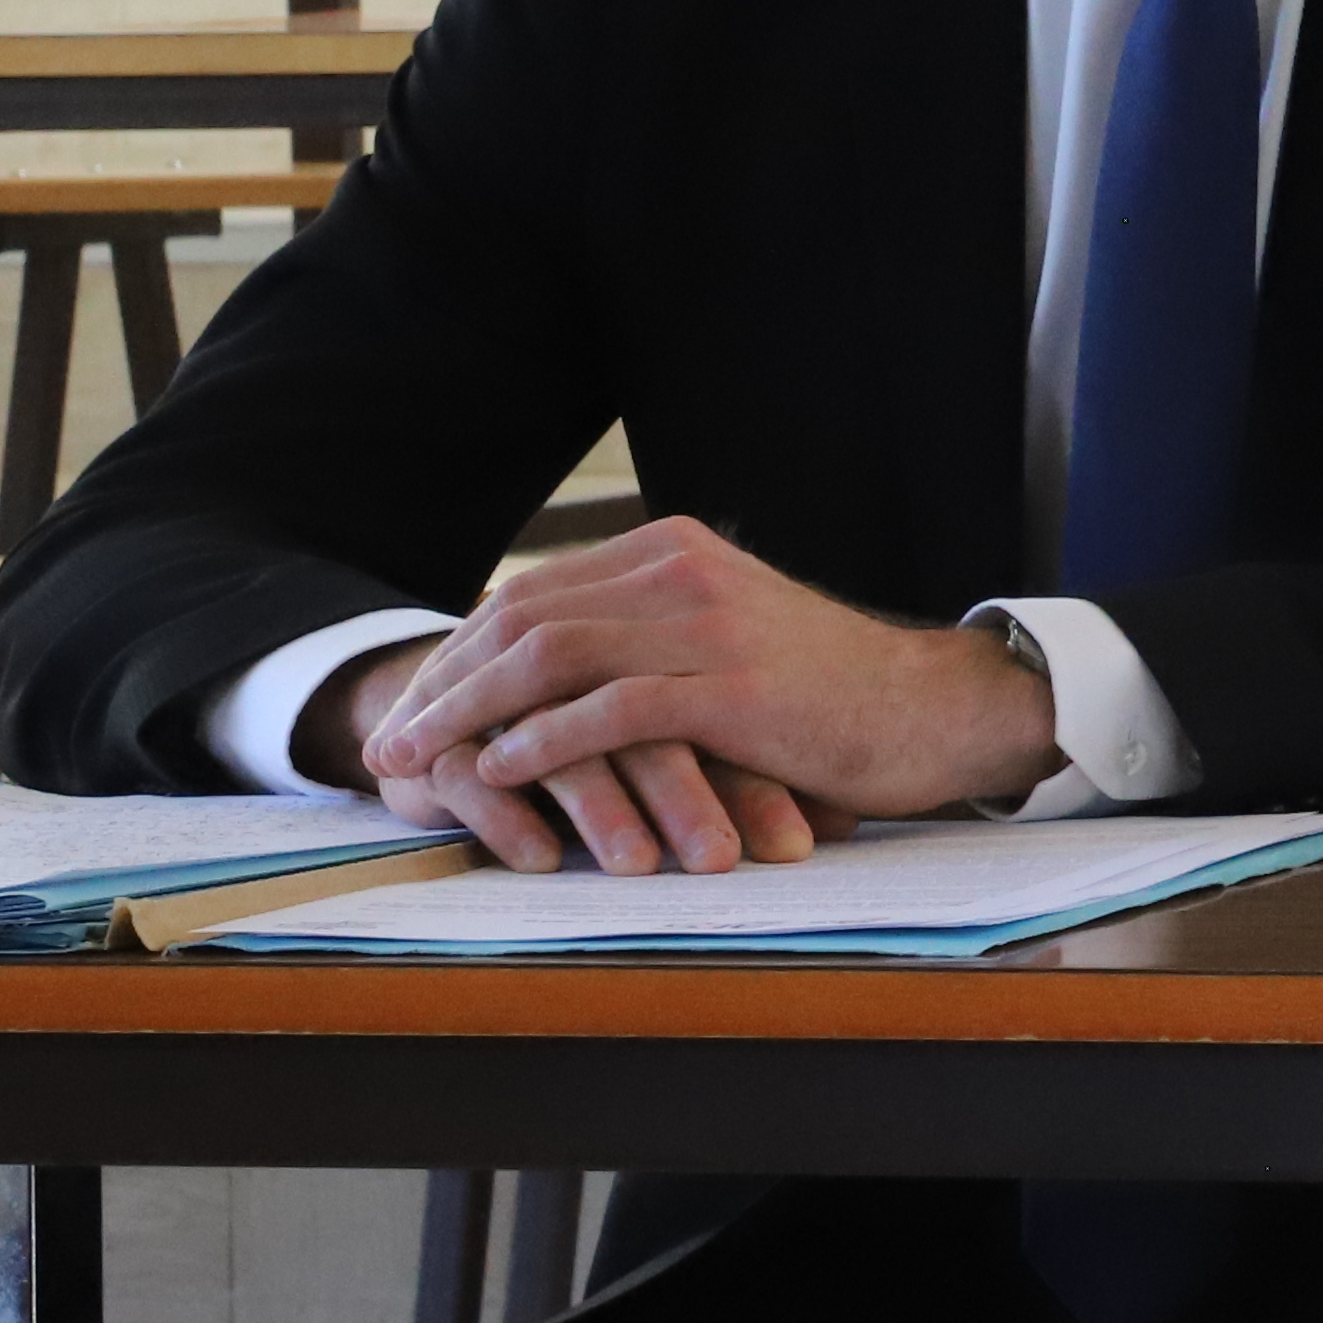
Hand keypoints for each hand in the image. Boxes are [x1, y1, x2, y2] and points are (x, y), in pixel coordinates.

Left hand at [351, 519, 1062, 871]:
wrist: (932, 708)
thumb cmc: (827, 692)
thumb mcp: (726, 638)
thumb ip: (647, 639)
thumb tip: (545, 672)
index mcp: (676, 551)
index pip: (534, 593)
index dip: (459, 651)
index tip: (413, 706)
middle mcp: (684, 572)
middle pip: (524, 618)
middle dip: (443, 683)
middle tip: (390, 742)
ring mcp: (709, 626)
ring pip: (550, 657)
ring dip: (468, 713)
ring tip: (420, 763)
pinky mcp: (733, 688)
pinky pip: (610, 710)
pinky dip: (542, 741)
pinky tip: (502, 771)